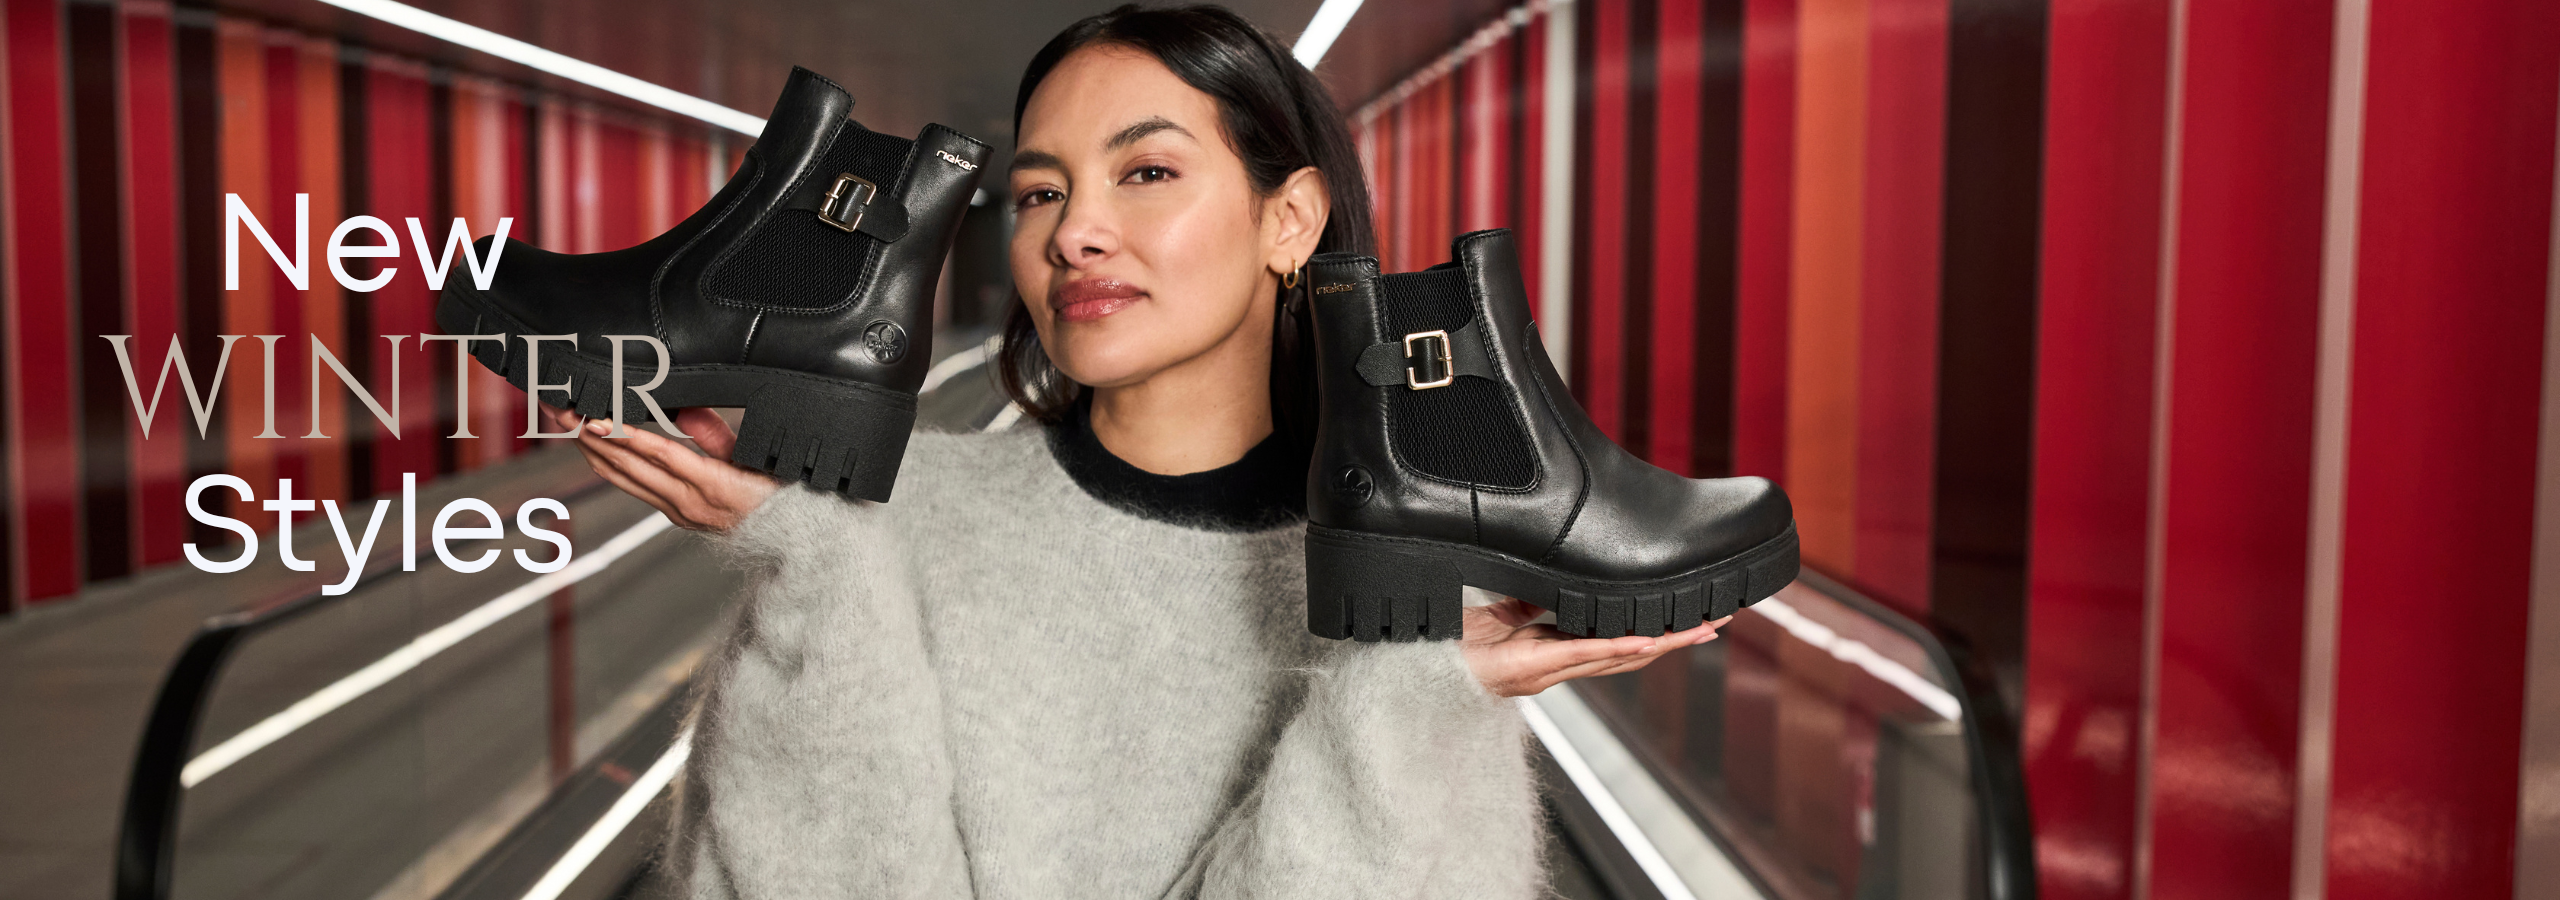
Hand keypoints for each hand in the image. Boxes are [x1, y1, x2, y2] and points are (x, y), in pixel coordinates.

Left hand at [544, 404, 780, 532]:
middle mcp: (687, 502)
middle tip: (563, 413)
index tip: (595, 419)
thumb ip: (716, 433)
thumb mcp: (754, 456)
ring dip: (591, 451)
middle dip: (591, 438)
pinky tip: (595, 450)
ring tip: (567, 426)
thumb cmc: (779, 494)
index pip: (659, 454)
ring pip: (623, 479)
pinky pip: (633, 488)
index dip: (624, 436)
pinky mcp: (675, 515)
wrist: (790, 539)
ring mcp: (678, 511)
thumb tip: (684, 407)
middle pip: (628, 467)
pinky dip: (610, 465)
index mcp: (711, 484)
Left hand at [1460, 598, 1730, 697]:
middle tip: (1718, 621)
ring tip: (1701, 629)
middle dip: (1677, 638)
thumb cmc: (1451, 645)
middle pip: (1632, 653)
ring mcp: (1549, 670)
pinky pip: (1584, 656)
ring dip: (1663, 644)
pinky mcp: (1533, 669)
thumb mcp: (1497, 610)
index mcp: (1555, 650)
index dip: (1655, 631)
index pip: (1616, 640)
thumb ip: (1528, 598)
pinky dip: (1619, 649)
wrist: (1420, 666)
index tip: (1689, 616)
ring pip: (1619, 657)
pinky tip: (1649, 642)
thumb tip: (1556, 574)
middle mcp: (1560, 665)